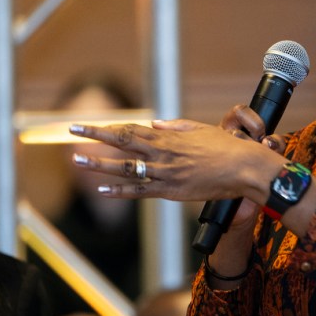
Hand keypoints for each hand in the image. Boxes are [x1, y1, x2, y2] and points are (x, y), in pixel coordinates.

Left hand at [68, 112, 283, 209]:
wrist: (244, 167)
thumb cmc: (226, 147)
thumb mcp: (199, 130)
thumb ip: (174, 127)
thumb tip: (153, 123)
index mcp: (168, 137)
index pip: (129, 129)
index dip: (104, 127)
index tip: (84, 125)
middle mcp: (163, 153)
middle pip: (122, 142)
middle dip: (94, 137)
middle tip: (71, 132)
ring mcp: (166, 172)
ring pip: (126, 167)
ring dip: (100, 164)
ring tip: (78, 161)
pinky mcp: (172, 191)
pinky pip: (141, 191)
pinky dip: (120, 190)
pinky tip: (103, 189)